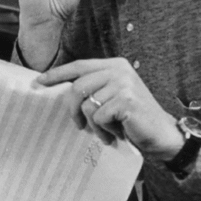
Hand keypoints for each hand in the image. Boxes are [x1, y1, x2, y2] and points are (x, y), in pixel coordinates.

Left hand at [37, 58, 181, 158]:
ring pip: (86, 105)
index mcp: (115, 65)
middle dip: (72, 110)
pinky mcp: (126, 101)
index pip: (79, 66)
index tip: (38, 82)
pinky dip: (104, 130)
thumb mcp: (113, 97)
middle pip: (78, 87)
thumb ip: (94, 89)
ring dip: (93, 125)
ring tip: (106, 132)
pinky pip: (98, 117)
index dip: (57, 74)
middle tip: (80, 126)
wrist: (163, 134)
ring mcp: (123, 85)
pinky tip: (116, 134)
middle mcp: (119, 71)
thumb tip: (61, 92)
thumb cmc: (133, 119)